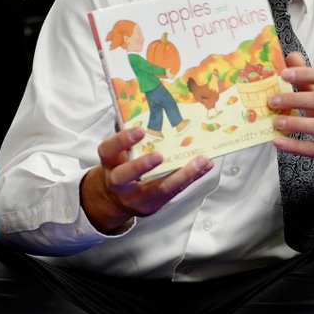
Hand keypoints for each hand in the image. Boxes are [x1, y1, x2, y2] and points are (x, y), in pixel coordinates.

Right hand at [80, 127, 213, 232]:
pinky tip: (205, 165)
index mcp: (110, 162)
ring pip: (159, 188)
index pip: (108, 150)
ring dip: (183, 174)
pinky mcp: (154, 204)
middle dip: (141, 165)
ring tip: (201, 160)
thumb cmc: (123, 167)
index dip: (122, 140)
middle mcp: (118, 181)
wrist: (117, 199)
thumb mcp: (121, 153)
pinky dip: (192, 177)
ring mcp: (136, 196)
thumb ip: (133, 138)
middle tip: (159, 155)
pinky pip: (175, 191)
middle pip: (123, 176)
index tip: (140, 130)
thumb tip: (157, 109)